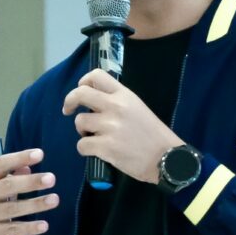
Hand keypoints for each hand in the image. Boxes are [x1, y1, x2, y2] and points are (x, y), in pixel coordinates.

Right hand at [0, 148, 57, 234]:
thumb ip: (7, 177)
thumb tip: (28, 167)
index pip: (0, 164)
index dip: (20, 158)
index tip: (40, 154)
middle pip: (7, 186)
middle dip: (30, 182)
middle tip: (51, 179)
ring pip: (12, 209)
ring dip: (35, 204)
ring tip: (54, 199)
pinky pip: (13, 229)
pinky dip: (29, 227)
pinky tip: (44, 225)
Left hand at [62, 69, 182, 183]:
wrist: (167, 158)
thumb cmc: (154, 135)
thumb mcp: (138, 109)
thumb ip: (118, 103)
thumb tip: (95, 105)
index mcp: (124, 95)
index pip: (97, 75)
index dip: (83, 82)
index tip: (81, 91)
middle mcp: (115, 107)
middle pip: (80, 94)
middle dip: (69, 102)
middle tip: (68, 111)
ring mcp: (109, 127)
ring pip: (79, 122)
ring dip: (82, 131)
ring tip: (94, 137)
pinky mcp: (106, 147)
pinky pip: (81, 145)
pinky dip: (85, 149)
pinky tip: (96, 151)